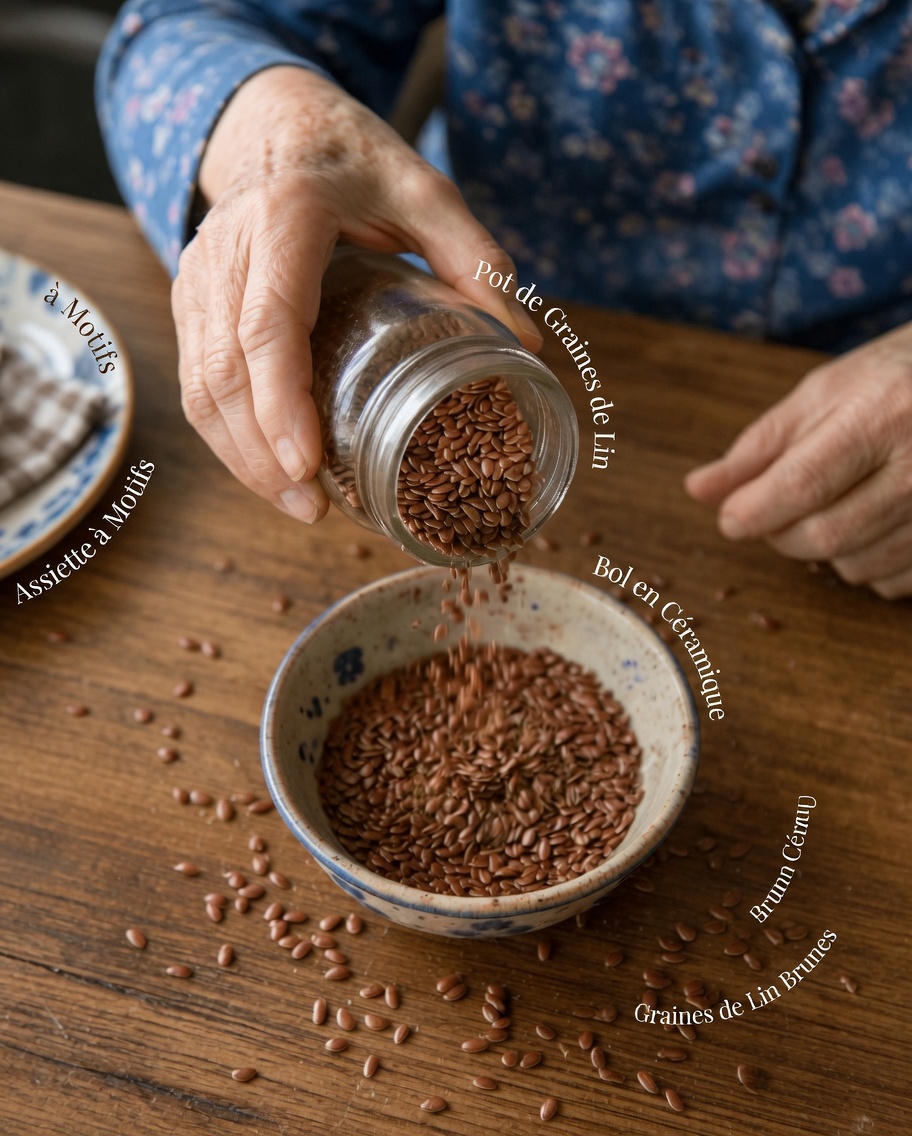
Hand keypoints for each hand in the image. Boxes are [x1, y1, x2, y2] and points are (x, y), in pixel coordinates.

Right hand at [172, 66, 540, 522]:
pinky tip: (266, 470)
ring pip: (199, 383)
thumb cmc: (354, 160)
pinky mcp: (192, 301)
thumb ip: (476, 259)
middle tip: (311, 508)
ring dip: (240, 456)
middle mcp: (227, 248)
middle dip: (261, 452)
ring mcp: (198, 277)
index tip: (305, 462)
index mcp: (286, 217)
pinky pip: (195, 379)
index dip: (280, 400)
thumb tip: (525, 344)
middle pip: (224, 369)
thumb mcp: (425, 190)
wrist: (278, 125)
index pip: (268, 322)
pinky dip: (226, 434)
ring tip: (296, 505)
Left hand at [685, 321, 911, 597]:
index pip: (804, 484)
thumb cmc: (894, 379)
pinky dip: (865, 563)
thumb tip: (699, 490)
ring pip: (858, 566)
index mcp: (882, 416)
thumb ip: (760, 447)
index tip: (730, 519)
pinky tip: (869, 523)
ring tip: (832, 506)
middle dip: (782, 534)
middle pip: (827, 534)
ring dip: (823, 551)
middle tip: (775, 511)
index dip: (756, 511)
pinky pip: (893, 582)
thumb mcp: (823, 395)